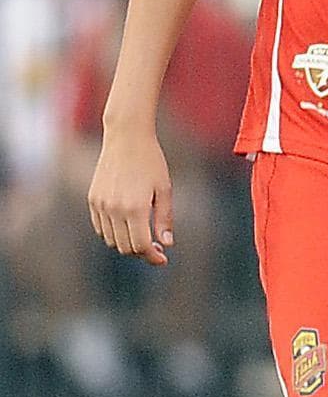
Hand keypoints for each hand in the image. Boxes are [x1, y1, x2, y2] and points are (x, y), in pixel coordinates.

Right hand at [86, 123, 173, 264]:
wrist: (126, 138)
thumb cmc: (151, 162)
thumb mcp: (164, 190)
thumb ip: (164, 219)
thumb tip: (166, 244)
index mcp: (134, 208)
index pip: (140, 245)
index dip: (152, 256)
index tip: (162, 258)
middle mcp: (113, 209)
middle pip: (124, 246)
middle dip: (141, 251)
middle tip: (156, 247)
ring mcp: (100, 204)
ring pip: (111, 239)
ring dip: (126, 243)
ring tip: (143, 235)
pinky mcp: (92, 199)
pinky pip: (100, 227)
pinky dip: (113, 232)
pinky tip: (128, 226)